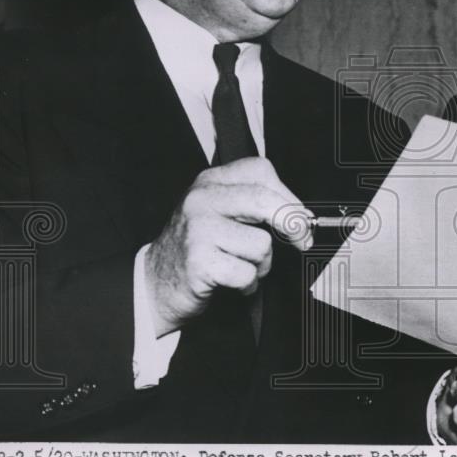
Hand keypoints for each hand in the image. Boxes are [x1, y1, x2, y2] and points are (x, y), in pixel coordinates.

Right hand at [144, 156, 312, 335]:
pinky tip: (232, 282)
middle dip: (291, 224)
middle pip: (264, 200)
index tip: (301, 217)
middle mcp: (201, 200)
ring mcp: (198, 229)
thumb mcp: (221, 213)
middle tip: (301, 241)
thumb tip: (301, 217)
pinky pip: (247, 273)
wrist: (155, 282)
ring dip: (261, 264)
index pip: (261, 172)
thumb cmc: (197, 248)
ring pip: (261, 244)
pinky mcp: (199, 261)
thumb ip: (254, 206)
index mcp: (210, 181)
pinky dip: (247, 284)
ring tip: (241, 265)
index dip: (289, 196)